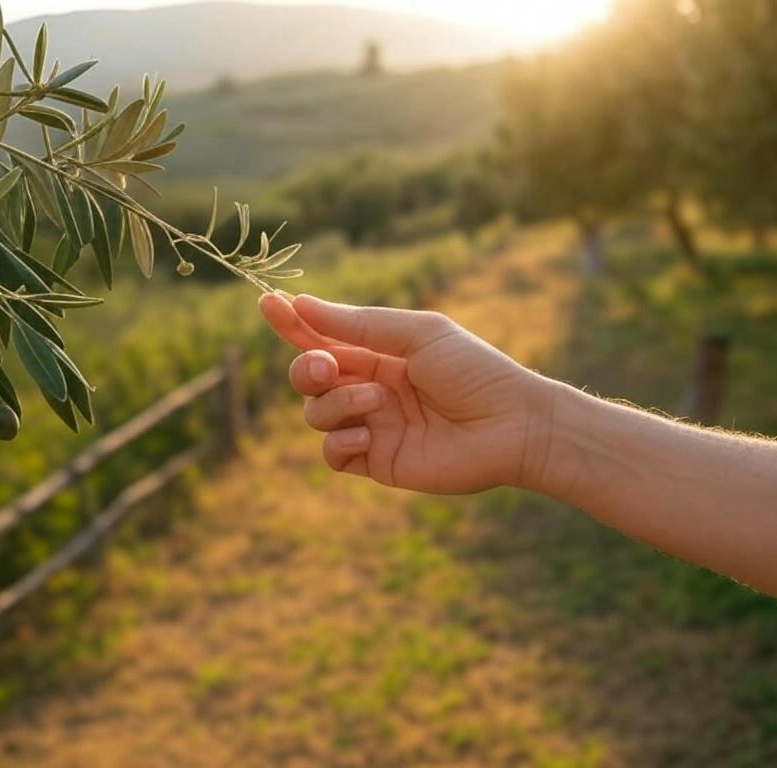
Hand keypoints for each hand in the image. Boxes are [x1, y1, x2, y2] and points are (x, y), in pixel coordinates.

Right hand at [258, 293, 552, 492]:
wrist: (512, 425)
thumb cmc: (473, 370)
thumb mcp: (416, 334)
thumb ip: (358, 324)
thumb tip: (302, 305)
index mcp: (378, 352)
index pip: (322, 336)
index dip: (291, 322)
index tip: (265, 303)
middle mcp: (369, 387)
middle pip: (308, 377)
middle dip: (305, 369)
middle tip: (326, 367)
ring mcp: (371, 425)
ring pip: (316, 415)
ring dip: (335, 404)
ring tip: (375, 401)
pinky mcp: (377, 461)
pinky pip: (332, 453)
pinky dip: (340, 441)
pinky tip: (369, 435)